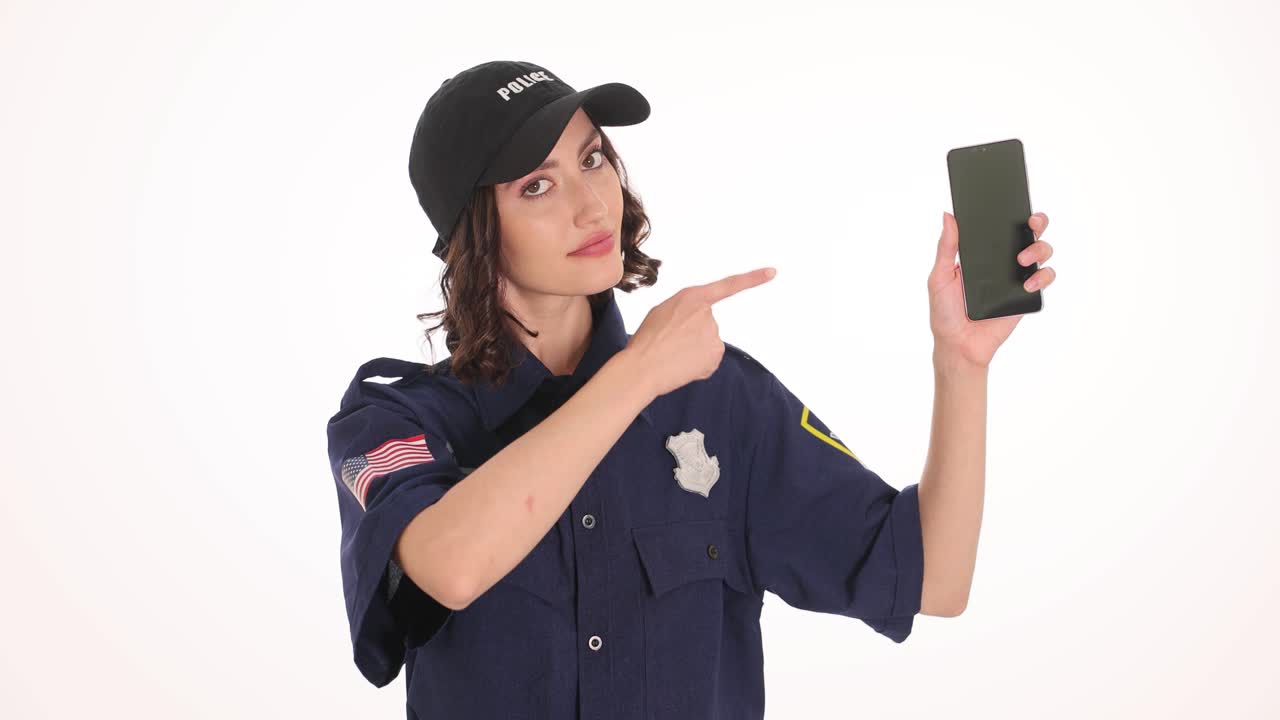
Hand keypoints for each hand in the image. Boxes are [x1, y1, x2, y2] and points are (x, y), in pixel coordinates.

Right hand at [624, 267, 776, 397]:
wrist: (642, 367)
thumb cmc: (646, 340)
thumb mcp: (662, 312)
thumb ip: (685, 311)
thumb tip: (696, 327)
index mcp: (692, 297)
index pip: (728, 285)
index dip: (752, 279)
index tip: (772, 272)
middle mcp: (708, 313)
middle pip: (707, 324)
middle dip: (692, 335)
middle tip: (671, 343)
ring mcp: (714, 333)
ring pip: (708, 343)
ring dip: (695, 350)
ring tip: (674, 354)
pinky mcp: (716, 353)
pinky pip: (710, 359)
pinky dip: (699, 364)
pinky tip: (683, 365)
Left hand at [927, 211, 1055, 368]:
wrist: (958, 345)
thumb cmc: (945, 311)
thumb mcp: (940, 277)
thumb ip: (946, 247)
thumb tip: (948, 215)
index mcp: (982, 253)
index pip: (1001, 226)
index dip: (1011, 210)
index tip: (1014, 199)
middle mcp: (1003, 261)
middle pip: (1028, 233)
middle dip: (1036, 222)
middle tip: (1031, 223)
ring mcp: (1017, 277)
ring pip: (1042, 252)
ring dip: (1039, 249)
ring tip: (1022, 259)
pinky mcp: (1026, 296)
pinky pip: (1045, 279)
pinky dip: (1042, 277)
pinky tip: (1027, 283)